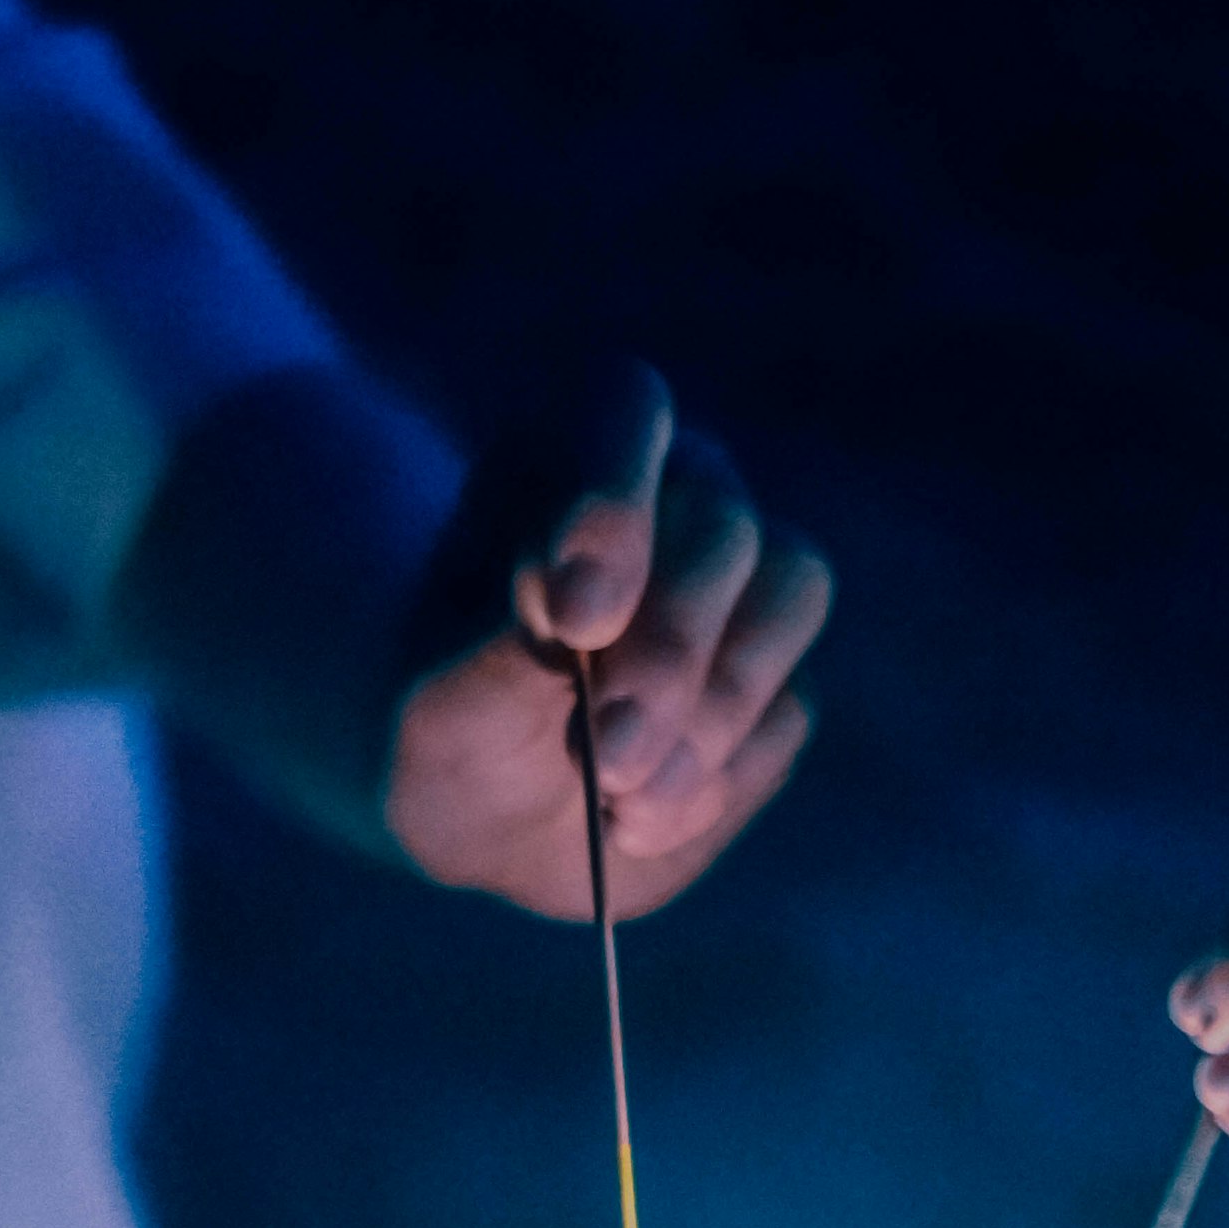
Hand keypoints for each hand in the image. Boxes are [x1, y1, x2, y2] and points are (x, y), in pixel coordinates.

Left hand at [386, 367, 827, 923]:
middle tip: (607, 749)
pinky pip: (788, 708)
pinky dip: (720, 775)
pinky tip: (640, 819)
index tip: (574, 616)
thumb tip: (581, 607)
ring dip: (711, 712)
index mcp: (568, 460)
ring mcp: (742, 583)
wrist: (491, 807)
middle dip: (669, 648)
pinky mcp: (779, 676)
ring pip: (787, 595)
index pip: (623, 409)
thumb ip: (494, 652)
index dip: (615, 498)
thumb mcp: (440, 709)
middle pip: (722, 525)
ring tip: (621, 797)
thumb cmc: (452, 730)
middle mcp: (672, 498)